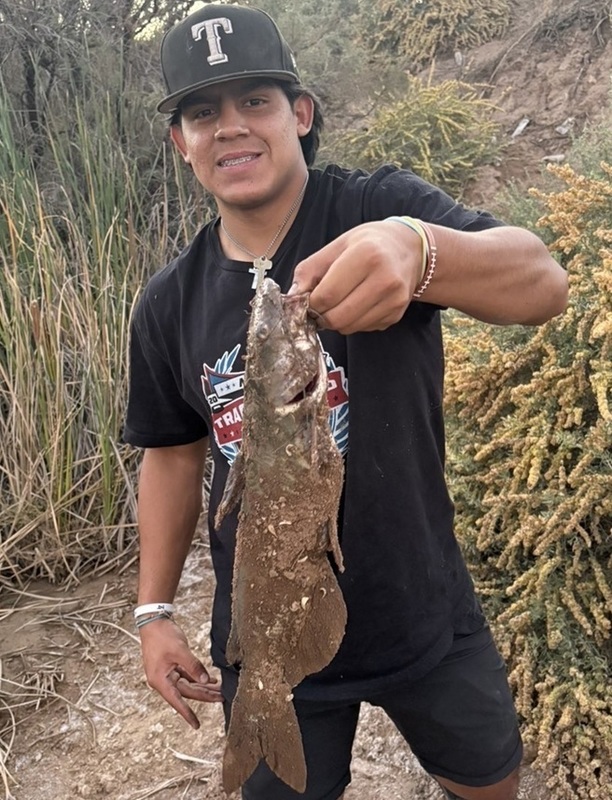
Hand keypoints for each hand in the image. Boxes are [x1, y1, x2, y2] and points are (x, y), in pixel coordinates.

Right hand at [139, 618, 222, 729]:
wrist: (153, 621)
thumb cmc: (162, 636)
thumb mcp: (180, 651)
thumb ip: (194, 667)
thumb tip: (206, 680)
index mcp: (160, 680)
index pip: (177, 701)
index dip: (187, 713)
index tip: (196, 725)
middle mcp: (163, 680)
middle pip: (187, 692)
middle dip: (205, 695)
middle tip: (222, 699)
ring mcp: (167, 673)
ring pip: (188, 684)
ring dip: (204, 687)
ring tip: (220, 691)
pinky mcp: (171, 666)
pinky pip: (187, 676)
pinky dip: (198, 678)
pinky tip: (211, 679)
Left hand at [289, 220, 422, 333]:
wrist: (408, 249)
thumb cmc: (368, 244)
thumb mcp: (336, 246)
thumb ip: (310, 271)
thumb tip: (292, 298)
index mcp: (366, 255)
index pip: (327, 295)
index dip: (311, 303)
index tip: (307, 299)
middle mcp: (385, 279)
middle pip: (338, 317)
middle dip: (322, 316)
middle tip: (320, 305)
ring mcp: (394, 300)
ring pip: (349, 327)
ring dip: (336, 320)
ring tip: (339, 302)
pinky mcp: (397, 314)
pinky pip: (363, 329)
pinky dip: (353, 321)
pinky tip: (357, 303)